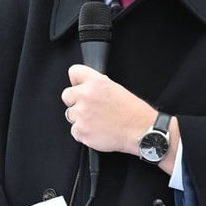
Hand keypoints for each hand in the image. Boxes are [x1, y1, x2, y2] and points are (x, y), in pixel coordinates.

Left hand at [61, 64, 179, 172]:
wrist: (140, 130)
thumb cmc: (132, 111)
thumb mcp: (115, 88)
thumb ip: (95, 85)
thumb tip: (82, 86)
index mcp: (95, 82)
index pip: (74, 72)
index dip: (76, 80)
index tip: (79, 86)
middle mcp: (86, 95)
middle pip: (66, 95)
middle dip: (75, 102)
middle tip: (90, 108)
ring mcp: (81, 114)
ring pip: (71, 115)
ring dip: (80, 119)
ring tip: (98, 121)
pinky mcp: (80, 130)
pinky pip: (75, 131)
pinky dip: (84, 133)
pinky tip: (97, 130)